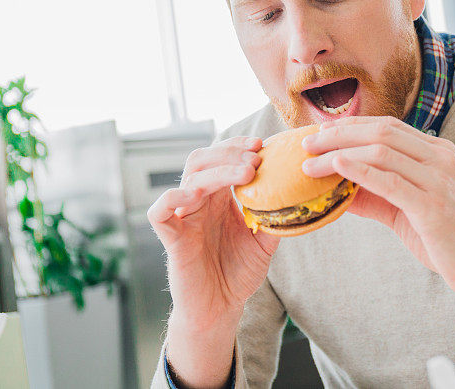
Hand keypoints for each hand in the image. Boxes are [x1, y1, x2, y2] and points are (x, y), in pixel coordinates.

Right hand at [148, 136, 279, 329]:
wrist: (220, 308)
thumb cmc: (238, 273)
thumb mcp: (264, 240)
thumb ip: (274, 216)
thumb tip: (297, 194)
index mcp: (219, 198)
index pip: (220, 157)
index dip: (236, 146)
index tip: (261, 145)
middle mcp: (199, 202)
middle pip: (202, 160)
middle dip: (228, 152)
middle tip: (255, 158)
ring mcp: (184, 218)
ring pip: (189, 179)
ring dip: (218, 170)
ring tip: (245, 173)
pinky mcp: (171, 238)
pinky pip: (158, 211)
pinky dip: (173, 198)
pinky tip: (195, 196)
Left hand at [301, 116, 454, 308]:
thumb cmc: (446, 237)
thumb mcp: (408, 208)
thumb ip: (375, 193)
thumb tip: (335, 185)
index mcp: (437, 152)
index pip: (388, 126)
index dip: (351, 126)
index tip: (319, 133)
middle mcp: (440, 159)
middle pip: (381, 132)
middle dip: (339, 135)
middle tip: (306, 144)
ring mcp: (439, 181)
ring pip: (382, 152)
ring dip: (340, 154)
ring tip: (311, 163)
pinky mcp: (434, 207)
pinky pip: (391, 181)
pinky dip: (360, 171)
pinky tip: (337, 167)